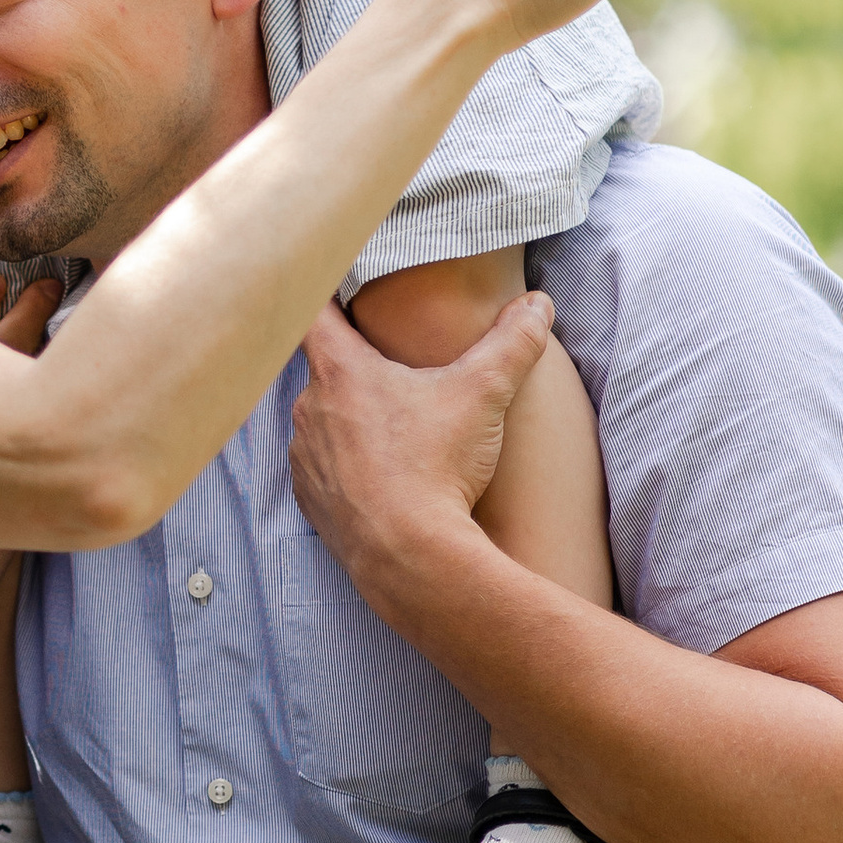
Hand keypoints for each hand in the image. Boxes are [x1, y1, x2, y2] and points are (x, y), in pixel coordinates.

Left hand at [290, 294, 554, 603]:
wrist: (410, 557)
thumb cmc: (437, 467)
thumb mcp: (482, 394)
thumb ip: (512, 342)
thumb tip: (538, 303)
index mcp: (340, 370)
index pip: (312, 310)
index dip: (322, 292)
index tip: (335, 285)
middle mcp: (309, 408)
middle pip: (322, 367)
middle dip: (353, 365)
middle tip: (390, 367)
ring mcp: (304, 456)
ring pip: (322, 419)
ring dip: (349, 418)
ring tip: (392, 428)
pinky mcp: (310, 498)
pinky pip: (321, 466)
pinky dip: (345, 464)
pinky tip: (380, 472)